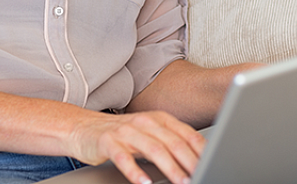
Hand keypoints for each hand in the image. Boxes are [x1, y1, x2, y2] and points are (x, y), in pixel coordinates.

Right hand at [72, 110, 205, 183]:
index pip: (186, 134)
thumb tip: (197, 161)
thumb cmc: (121, 135)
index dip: (201, 151)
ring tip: (182, 183)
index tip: (214, 163)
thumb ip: (170, 143)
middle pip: (173, 142)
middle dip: (190, 162)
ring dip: (170, 168)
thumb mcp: (149, 135)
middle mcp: (145, 122)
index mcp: (159, 119)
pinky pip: (124, 158)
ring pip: (153, 149)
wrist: (82, 127)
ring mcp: (126, 131)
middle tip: (201, 176)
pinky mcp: (108, 142)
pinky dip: (136, 172)